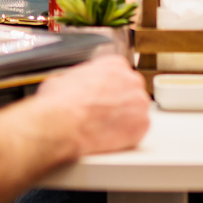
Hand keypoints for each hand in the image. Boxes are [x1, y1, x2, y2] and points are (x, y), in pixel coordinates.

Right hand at [33, 52, 150, 156]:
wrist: (63, 124)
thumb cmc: (60, 102)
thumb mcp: (65, 78)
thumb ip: (81, 79)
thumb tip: (74, 87)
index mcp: (114, 65)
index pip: (121, 75)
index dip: (110, 89)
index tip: (103, 99)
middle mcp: (131, 80)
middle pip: (131, 92)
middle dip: (120, 103)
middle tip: (104, 114)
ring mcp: (139, 102)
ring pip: (137, 111)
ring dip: (125, 119)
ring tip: (105, 128)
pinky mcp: (142, 124)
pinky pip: (139, 130)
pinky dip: (128, 135)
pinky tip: (111, 137)